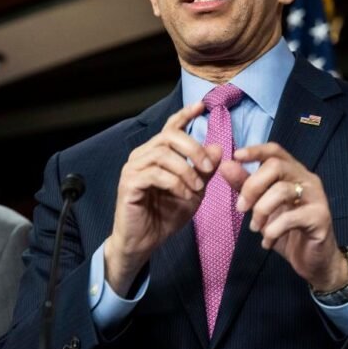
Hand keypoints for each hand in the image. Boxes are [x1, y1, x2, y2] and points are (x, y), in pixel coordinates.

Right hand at [105, 102, 220, 295]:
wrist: (143, 242)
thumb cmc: (164, 216)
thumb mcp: (193, 192)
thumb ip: (204, 171)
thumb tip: (219, 148)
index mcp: (156, 154)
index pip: (170, 127)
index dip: (185, 115)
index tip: (202, 106)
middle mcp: (142, 156)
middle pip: (169, 137)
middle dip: (194, 149)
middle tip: (209, 167)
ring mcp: (133, 168)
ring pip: (163, 155)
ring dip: (186, 170)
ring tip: (197, 188)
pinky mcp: (129, 184)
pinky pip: (155, 174)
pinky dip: (175, 183)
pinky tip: (185, 194)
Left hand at [218, 142, 347, 291]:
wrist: (312, 260)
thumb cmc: (286, 230)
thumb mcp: (260, 206)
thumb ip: (245, 185)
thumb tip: (226, 165)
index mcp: (293, 172)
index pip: (275, 151)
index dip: (255, 150)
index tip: (236, 156)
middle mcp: (307, 179)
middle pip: (276, 166)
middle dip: (252, 186)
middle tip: (240, 208)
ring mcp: (316, 197)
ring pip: (281, 190)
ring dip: (260, 211)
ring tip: (255, 229)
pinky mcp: (320, 217)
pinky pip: (290, 218)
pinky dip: (272, 231)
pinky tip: (267, 242)